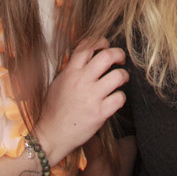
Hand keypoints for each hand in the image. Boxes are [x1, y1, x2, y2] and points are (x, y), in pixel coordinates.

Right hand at [35, 37, 127, 166]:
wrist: (52, 134)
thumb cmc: (54, 110)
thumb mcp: (57, 83)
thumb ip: (70, 69)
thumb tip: (83, 56)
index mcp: (70, 72)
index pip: (87, 47)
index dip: (100, 41)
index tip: (106, 44)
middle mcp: (82, 81)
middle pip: (107, 56)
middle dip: (118, 54)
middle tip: (121, 58)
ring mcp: (92, 97)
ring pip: (118, 76)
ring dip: (124, 76)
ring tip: (121, 80)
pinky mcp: (100, 113)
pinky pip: (120, 98)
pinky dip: (121, 97)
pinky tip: (116, 99)